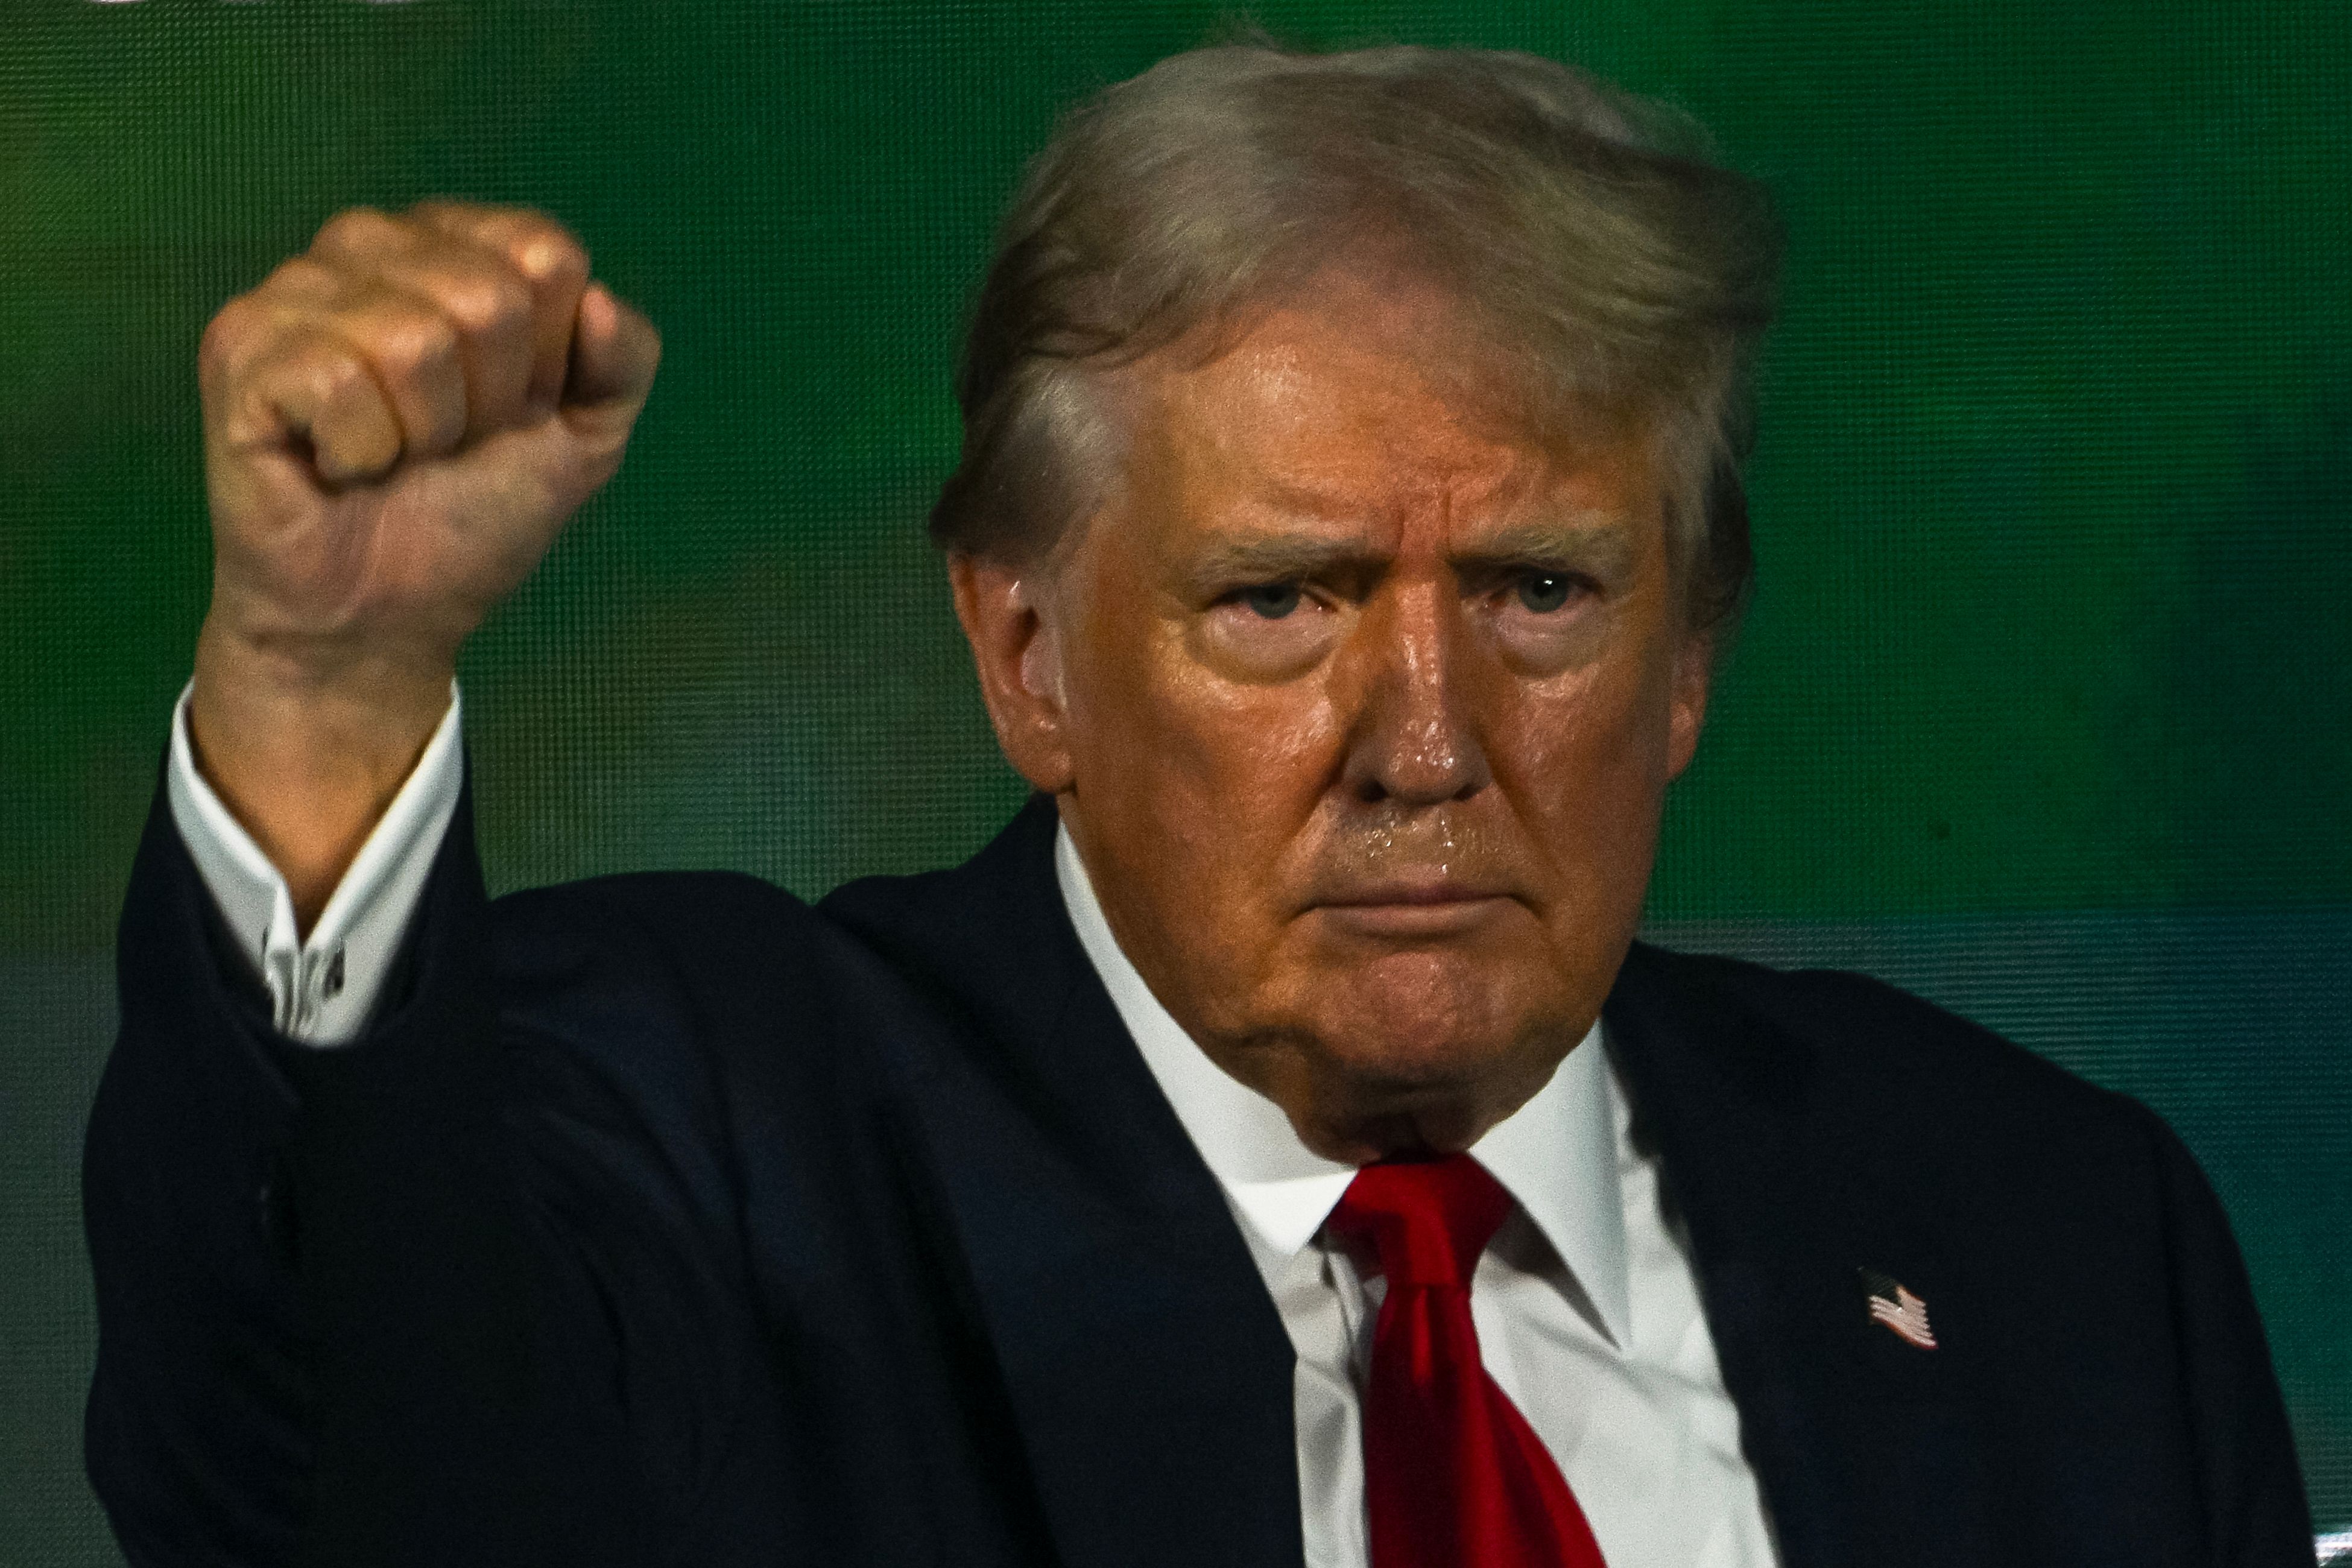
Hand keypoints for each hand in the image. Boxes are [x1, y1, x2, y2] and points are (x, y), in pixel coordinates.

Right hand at [188, 202, 660, 919]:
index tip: (510, 419)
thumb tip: (601, 292)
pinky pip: (340, 371)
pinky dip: (363, 444)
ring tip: (392, 466)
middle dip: (492, 399)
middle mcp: (362, 259)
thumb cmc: (475, 529)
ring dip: (430, 428)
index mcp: (446, 258)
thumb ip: (619, 359)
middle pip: (487, 287)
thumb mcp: (583, 443)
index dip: (548, 356)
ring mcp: (294, 306)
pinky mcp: (240, 365)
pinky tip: (339, 470)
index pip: (540, 248)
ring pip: (417, 327)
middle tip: (446, 455)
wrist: (394, 623)